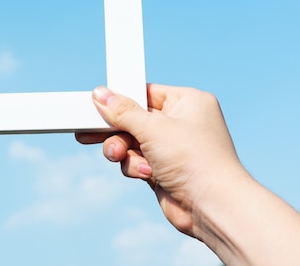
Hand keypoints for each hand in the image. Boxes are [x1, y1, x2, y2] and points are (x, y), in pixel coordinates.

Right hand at [76, 84, 243, 237]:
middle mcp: (182, 122)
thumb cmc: (194, 160)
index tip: (97, 104)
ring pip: (131, 142)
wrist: (213, 207)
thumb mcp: (152, 128)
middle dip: (114, 130)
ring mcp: (173, 148)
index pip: (145, 92)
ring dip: (122, 150)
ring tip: (117, 155)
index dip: (121, 99)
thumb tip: (101, 93)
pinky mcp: (164, 170)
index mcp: (188, 102)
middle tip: (86, 132)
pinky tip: (144, 173)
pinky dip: (134, 166)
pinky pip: (136, 160)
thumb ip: (122, 111)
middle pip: (134, 118)